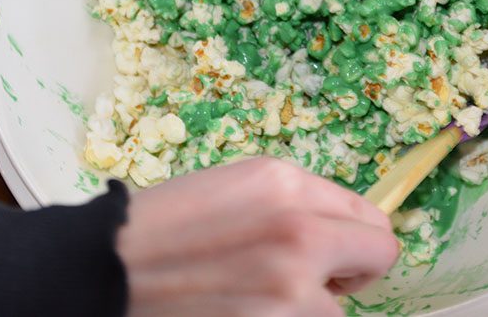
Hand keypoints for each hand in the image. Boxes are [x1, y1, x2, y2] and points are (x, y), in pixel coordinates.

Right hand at [116, 157, 398, 315]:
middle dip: (352, 271)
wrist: (108, 269)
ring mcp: (292, 288)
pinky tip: (249, 312)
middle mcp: (300, 230)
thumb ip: (300, 203)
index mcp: (288, 184)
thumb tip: (343, 231)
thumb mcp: (241, 187)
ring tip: (262, 299)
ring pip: (341, 308)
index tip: (337, 254)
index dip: (355, 239)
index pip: (372, 218)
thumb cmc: (167, 226)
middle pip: (379, 257)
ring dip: (314, 306)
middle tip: (313, 281)